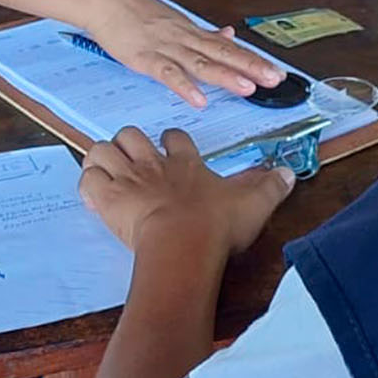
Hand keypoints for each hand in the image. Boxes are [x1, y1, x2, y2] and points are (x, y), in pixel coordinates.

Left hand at [80, 128, 292, 254]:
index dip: (172, 141)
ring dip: (102, 159)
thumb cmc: (217, 223)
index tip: (172, 148)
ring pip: (102, 150)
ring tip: (108, 173)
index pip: (175, 137)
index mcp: (186, 163)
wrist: (185, 242)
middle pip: (131, 135)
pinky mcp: (107, 198)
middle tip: (134, 162)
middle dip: (128, 143)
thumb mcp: (255, 203)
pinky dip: (88, 184)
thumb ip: (271, 186)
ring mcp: (128, 178)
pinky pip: (88, 179)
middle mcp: (154, 164)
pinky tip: (95, 194)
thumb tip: (290, 173)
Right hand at [84, 0, 287, 107]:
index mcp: (192, 32)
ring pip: (201, 63)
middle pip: (223, 54)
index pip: (229, 48)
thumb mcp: (175, 20)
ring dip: (226, 76)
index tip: (277, 71)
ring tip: (249, 88)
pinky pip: (169, 74)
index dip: (253, 60)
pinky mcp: (146, 58)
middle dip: (250, 67)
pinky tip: (200, 99)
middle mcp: (185, 38)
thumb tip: (229, 34)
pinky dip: (185, 87)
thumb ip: (202, 33)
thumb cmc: (135, 12)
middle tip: (275, 79)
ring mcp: (167, 48)